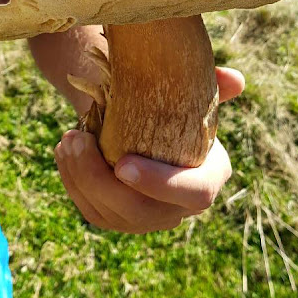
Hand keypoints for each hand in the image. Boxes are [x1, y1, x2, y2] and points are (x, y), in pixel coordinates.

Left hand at [55, 67, 244, 233]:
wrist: (146, 122)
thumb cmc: (173, 104)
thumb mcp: (194, 91)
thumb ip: (216, 85)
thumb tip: (234, 79)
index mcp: (208, 177)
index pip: (194, 194)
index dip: (160, 184)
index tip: (123, 164)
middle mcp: (179, 208)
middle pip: (140, 212)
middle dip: (101, 181)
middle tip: (77, 140)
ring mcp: (146, 218)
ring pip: (109, 214)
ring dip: (80, 178)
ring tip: (67, 140)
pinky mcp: (117, 218)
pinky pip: (92, 211)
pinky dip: (72, 182)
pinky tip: (64, 151)